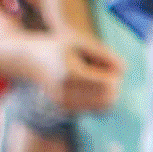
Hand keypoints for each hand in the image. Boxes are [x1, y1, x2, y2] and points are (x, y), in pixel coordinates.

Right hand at [0, 32, 122, 113]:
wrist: (28, 59)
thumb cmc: (59, 47)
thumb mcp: (81, 42)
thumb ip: (104, 54)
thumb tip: (124, 70)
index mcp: (70, 74)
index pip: (109, 84)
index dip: (115, 74)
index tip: (106, 63)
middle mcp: (65, 92)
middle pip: (109, 98)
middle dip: (113, 86)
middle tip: (103, 71)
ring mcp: (63, 103)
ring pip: (103, 107)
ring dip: (108, 93)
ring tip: (95, 78)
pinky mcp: (64, 108)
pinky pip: (94, 109)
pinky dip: (98, 98)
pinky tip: (87, 86)